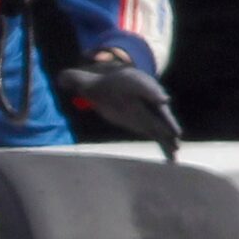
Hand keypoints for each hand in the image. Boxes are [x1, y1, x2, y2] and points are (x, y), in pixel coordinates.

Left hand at [56, 51, 181, 157]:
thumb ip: (75, 79)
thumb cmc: (104, 82)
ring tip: (176, 148)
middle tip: (175, 131)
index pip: (145, 87)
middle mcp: (146, 97)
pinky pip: (159, 136)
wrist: (117, 85)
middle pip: (158, 110)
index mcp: (134, 82)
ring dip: (169, 137)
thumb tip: (61, 80)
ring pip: (162, 125)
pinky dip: (165, 147)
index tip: (162, 99)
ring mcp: (150, 112)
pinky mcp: (149, 124)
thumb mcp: (89, 80)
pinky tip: (172, 160)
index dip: (153, 93)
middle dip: (167, 120)